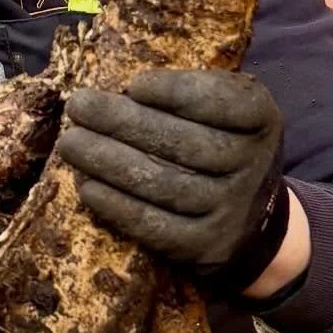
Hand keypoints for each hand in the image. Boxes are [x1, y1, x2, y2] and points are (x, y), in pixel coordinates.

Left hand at [60, 69, 292, 290]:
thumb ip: (192, 92)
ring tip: (70, 143)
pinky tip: (87, 185)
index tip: (133, 85)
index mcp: (262, 120)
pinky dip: (115, 205)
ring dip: (107, 162)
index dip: (175, 92)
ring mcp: (231, 211)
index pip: (222, 102)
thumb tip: (119, 89)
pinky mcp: (204, 247)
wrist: (253, 221)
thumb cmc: (223, 146)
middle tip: (79, 106)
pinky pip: (153, 226)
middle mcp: (254, 165)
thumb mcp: (228, 111)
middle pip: (183, 143)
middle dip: (122, 122)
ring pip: (162, 184)